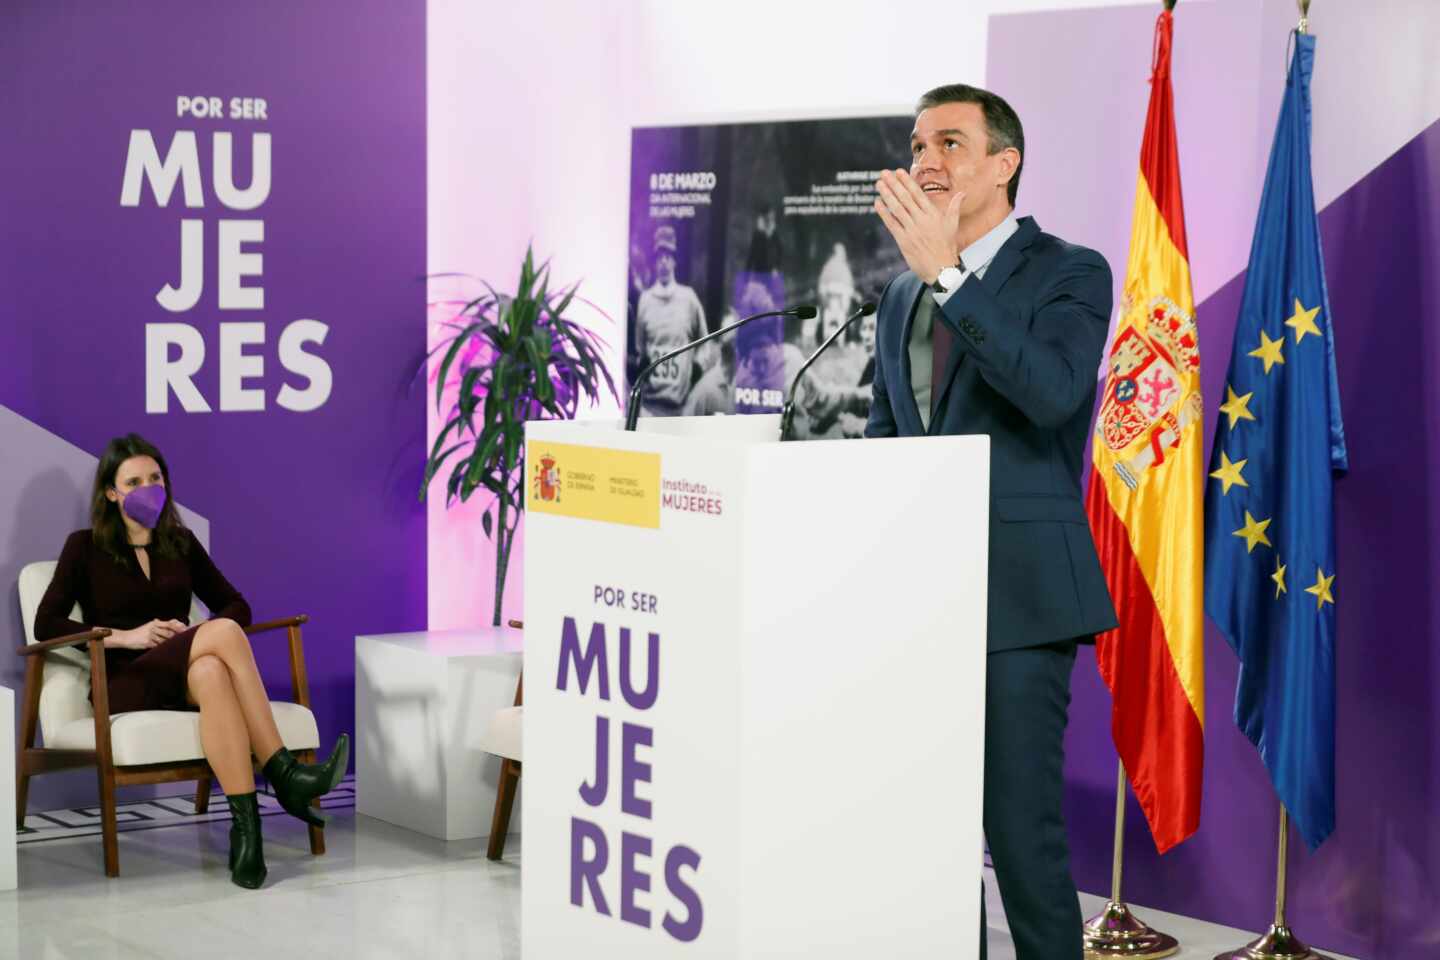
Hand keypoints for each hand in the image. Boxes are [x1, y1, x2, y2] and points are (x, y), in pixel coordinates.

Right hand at [110, 619, 186, 649]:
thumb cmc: (138, 632)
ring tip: (176, 646)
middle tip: (183, 640)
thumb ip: (159, 624)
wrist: (126, 638)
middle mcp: (153, 628)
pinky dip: (162, 648)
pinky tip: (166, 650)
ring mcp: (150, 635)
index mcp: (154, 623)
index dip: (178, 627)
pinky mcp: (147, 642)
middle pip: (168, 632)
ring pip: (164, 640)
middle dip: (176, 636)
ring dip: (170, 643)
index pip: (169, 624)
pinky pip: (157, 646)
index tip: (185, 630)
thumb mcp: (148, 626)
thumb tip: (171, 621)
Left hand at [873, 169, 964, 283]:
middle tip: (884, 173)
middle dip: (894, 184)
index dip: (907, 182)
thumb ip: (955, 207)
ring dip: (887, 195)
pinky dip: (884, 213)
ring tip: (879, 184)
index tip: (898, 171)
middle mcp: (922, 220)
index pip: (918, 194)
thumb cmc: (947, 247)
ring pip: (897, 209)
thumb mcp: (953, 225)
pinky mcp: (904, 241)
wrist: (941, 269)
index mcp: (933, 214)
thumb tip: (962, 193)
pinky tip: (877, 203)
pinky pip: (891, 224)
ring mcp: (912, 230)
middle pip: (905, 198)